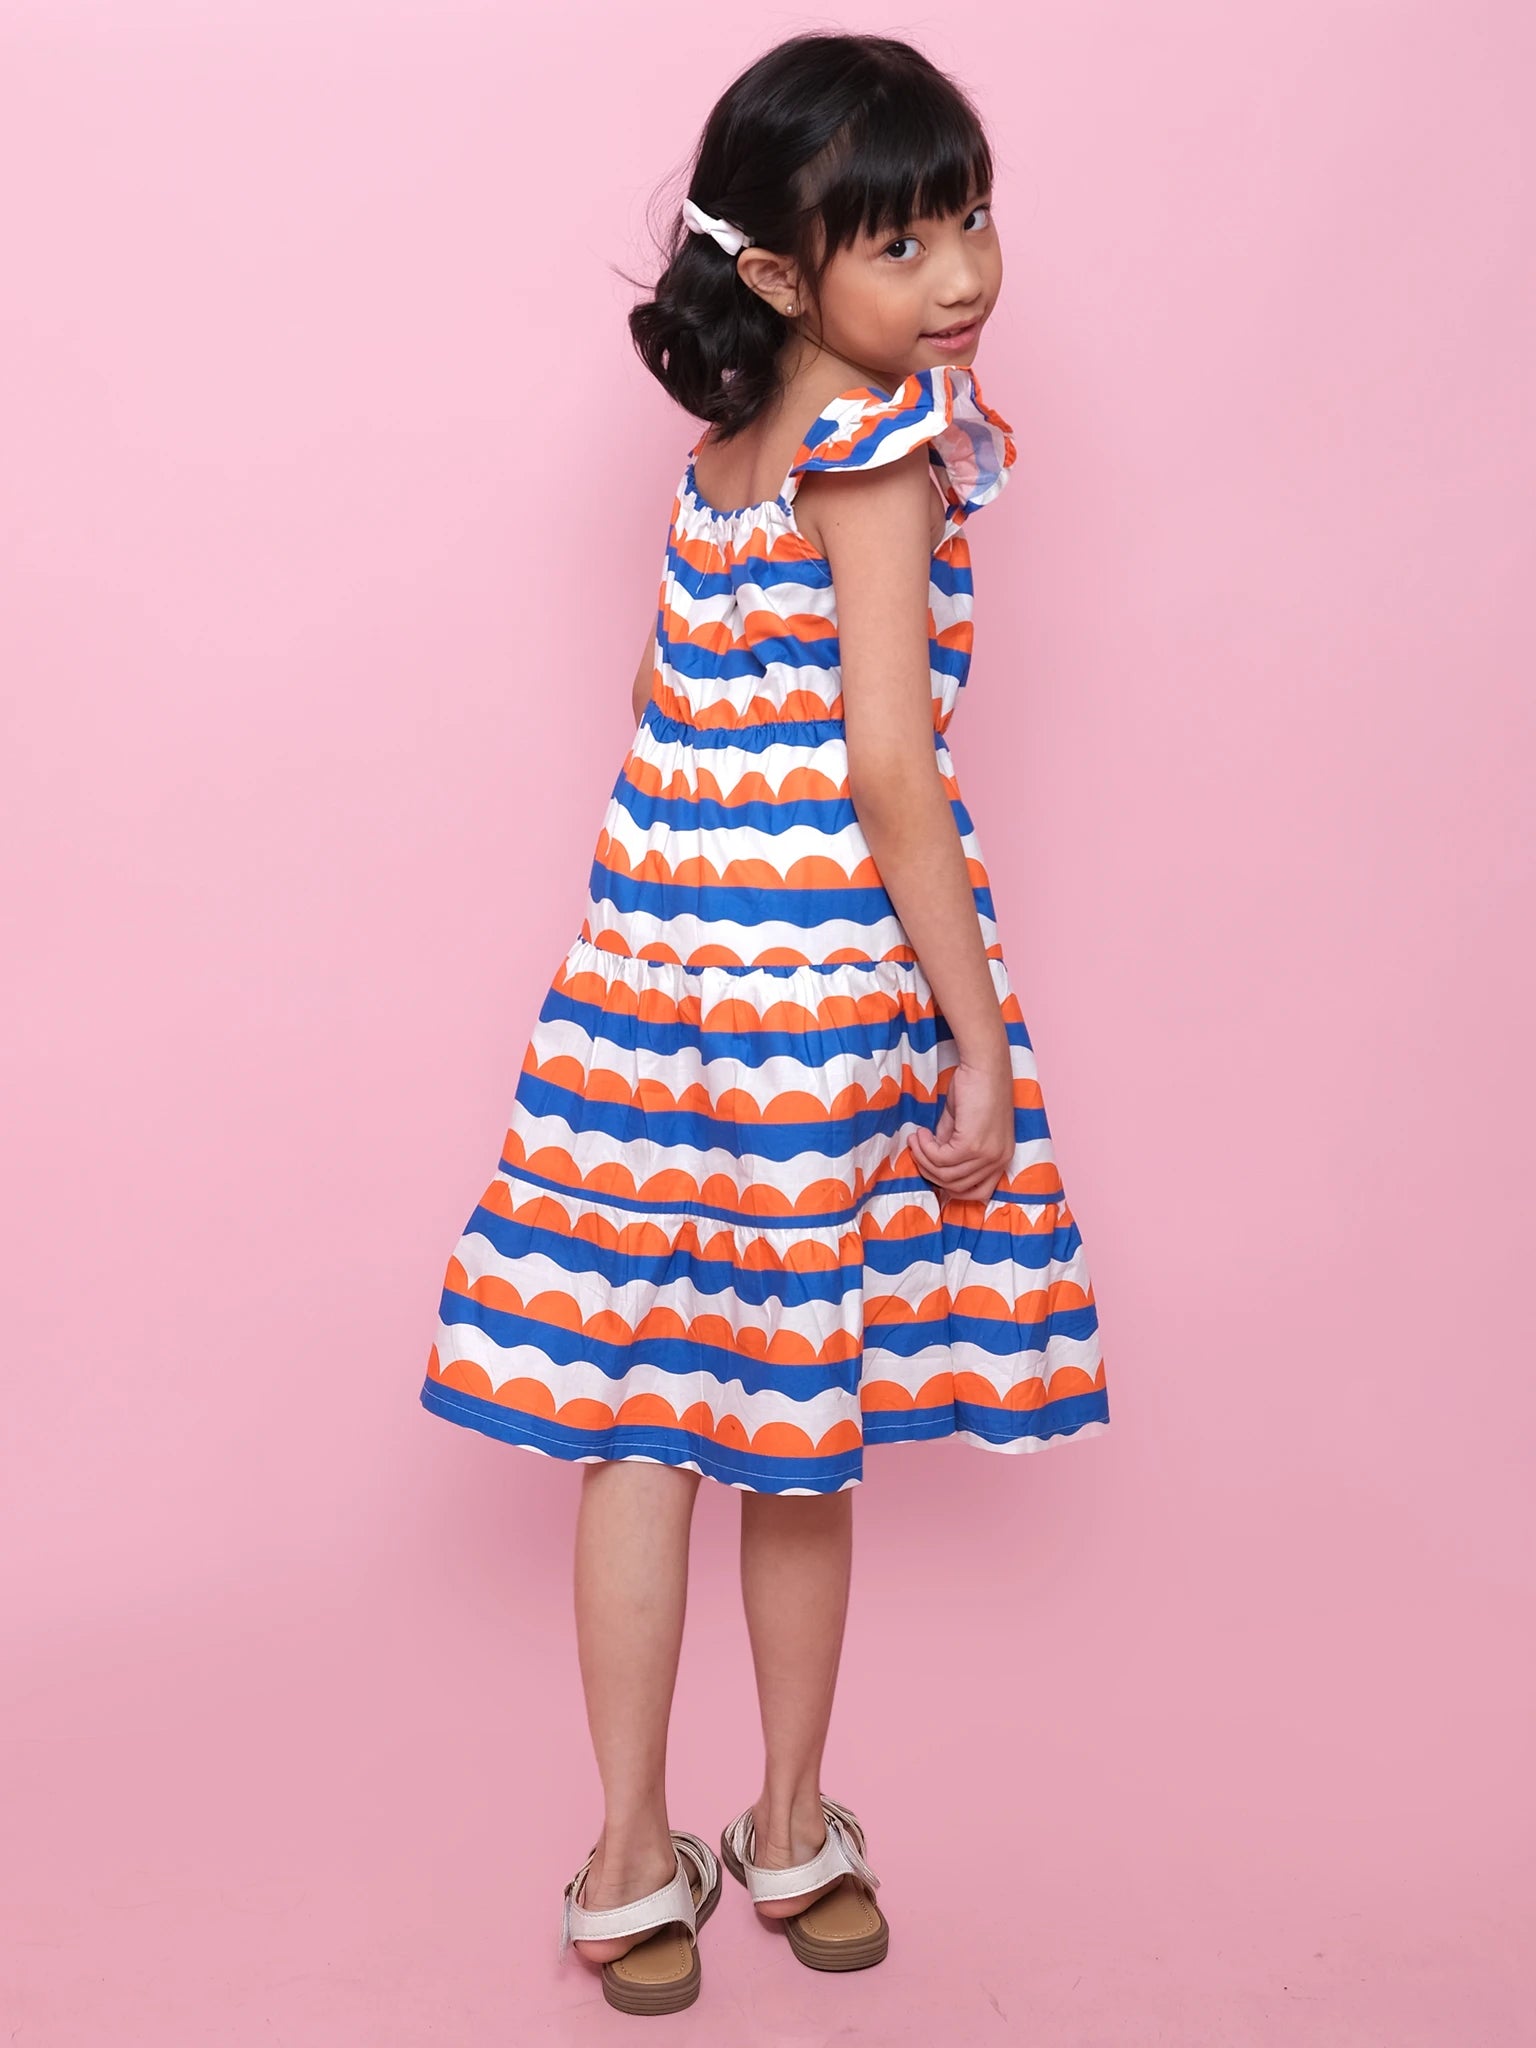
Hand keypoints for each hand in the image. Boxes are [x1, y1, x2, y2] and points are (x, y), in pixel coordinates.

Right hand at [908, 1052, 1015, 1203]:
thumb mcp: (963, 1124)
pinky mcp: (973, 1144)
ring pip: (946, 1174)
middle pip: (958, 1187)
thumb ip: (951, 1145)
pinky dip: (925, 1149)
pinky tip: (921, 1133)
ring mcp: (987, 1154)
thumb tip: (932, 1162)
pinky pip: (941, 1158)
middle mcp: (998, 1160)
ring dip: (924, 1158)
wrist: (984, 1065)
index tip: (932, 1170)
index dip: (952, 1188)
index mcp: (1001, 1158)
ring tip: (916, 1139)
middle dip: (931, 1172)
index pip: (979, 1193)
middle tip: (917, 1150)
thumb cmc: (976, 1087)